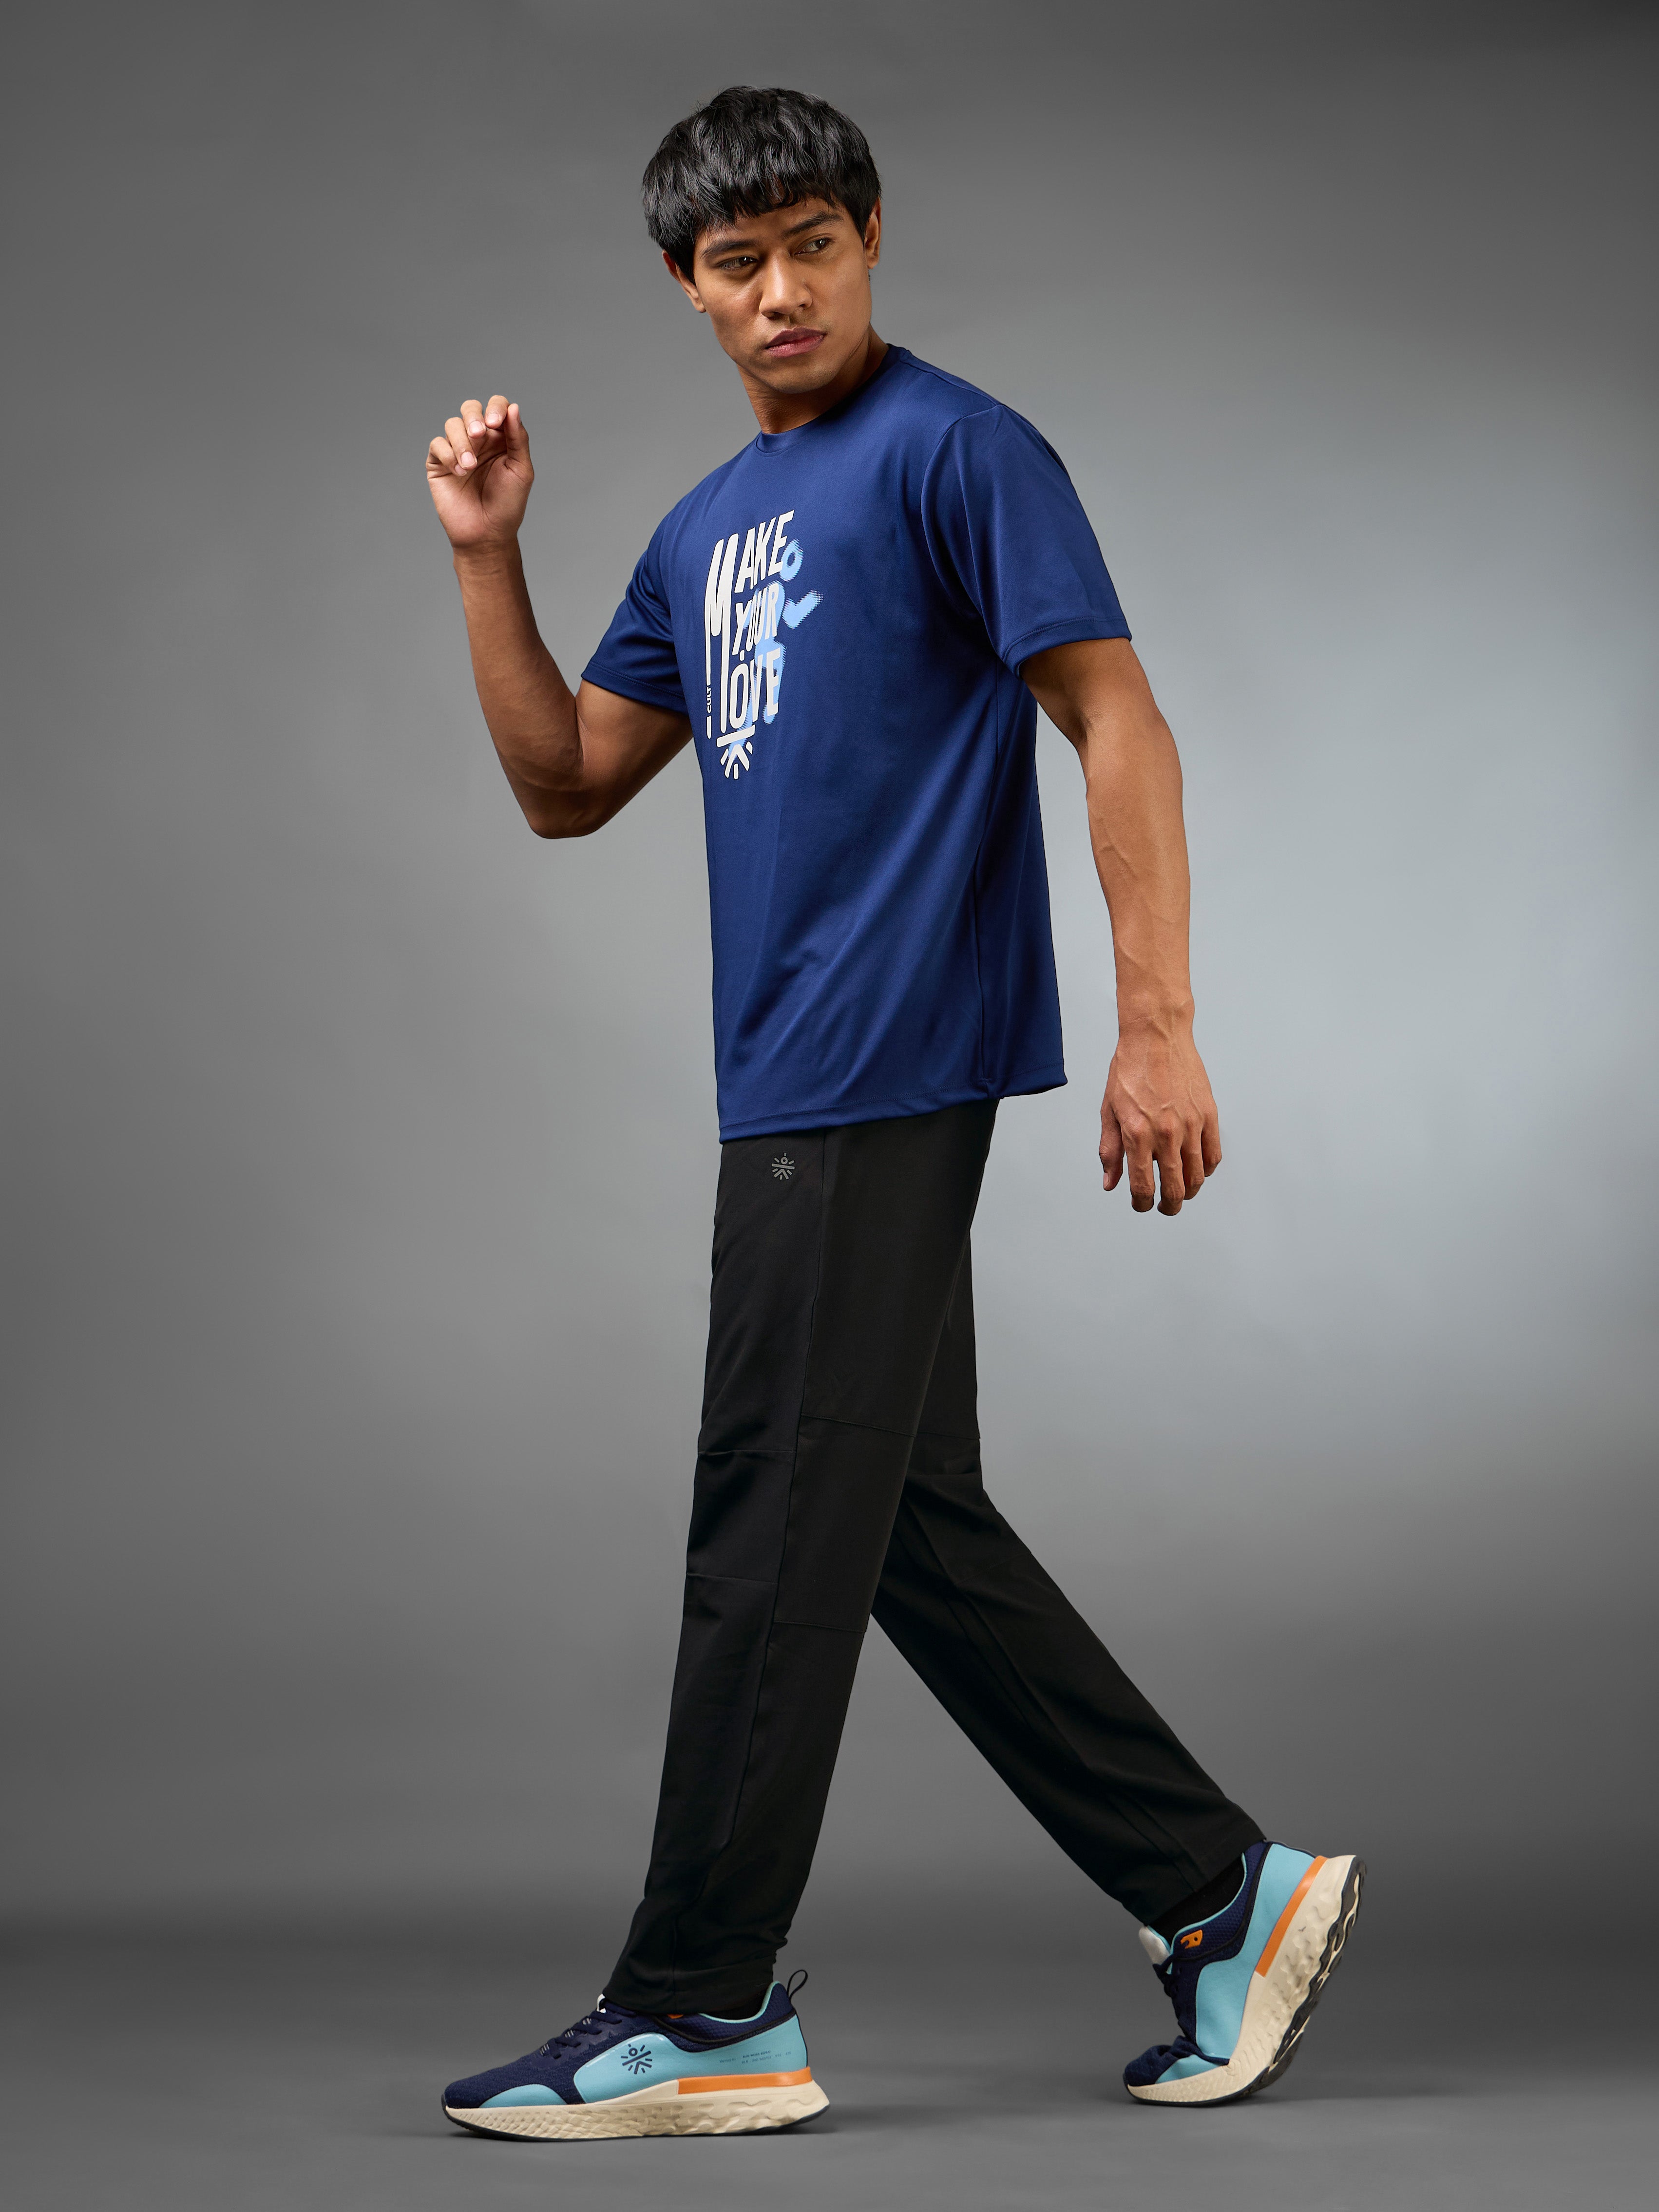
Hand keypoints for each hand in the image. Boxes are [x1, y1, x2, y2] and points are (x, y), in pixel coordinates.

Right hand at [426, 394, 533, 550]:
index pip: (496, 408)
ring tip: (470, 466)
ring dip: (461, 441)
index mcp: (501, 438)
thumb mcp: (521, 470)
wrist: (487, 534)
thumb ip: (518, 438)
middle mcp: (478, 440)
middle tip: (479, 434)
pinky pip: (437, 444)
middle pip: (470, 408)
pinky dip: (447, 453)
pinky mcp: (439, 464)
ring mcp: (457, 450)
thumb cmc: (508, 505)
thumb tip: (514, 407)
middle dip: (473, 416)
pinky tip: (459, 472)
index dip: (495, 408)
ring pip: (452, 425)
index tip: (495, 423)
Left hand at [1101, 1022, 1220, 1214]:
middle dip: (1168, 1205)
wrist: (1156, 1036)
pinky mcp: (1208, 1114)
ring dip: (1189, 1191)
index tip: (1141, 1205)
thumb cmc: (1129, 1070)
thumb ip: (1110, 1150)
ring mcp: (1191, 1124)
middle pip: (1174, 1188)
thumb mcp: (1109, 1111)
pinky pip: (1213, 1154)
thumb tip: (1110, 1184)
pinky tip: (1198, 1171)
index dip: (1142, 1204)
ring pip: (1197, 1176)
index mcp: (1137, 1134)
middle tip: (1164, 1207)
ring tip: (1181, 1192)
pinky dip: (1207, 1170)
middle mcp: (1166, 1133)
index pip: (1142, 1186)